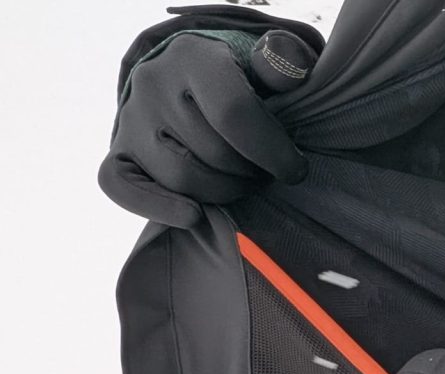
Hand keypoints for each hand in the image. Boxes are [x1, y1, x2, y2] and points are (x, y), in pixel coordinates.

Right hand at [99, 30, 316, 227]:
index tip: (295, 170)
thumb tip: (284, 60)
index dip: (273, 151)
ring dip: (224, 192)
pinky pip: (123, 188)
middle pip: (213, 152)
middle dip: (252, 173)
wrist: (191, 78)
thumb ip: (283, 64)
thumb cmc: (244, 76)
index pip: (234, 113)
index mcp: (194, 55)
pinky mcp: (118, 152)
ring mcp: (130, 120)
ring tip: (244, 182)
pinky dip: (158, 208)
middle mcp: (153, 83)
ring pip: (181, 177)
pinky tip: (193, 216)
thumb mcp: (270, 62)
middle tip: (268, 173)